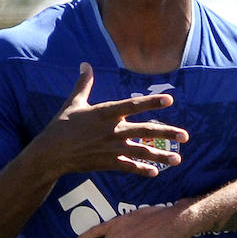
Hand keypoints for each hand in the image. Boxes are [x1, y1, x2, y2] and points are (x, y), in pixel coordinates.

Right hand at [33, 63, 187, 177]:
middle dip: (167, 133)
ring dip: (161, 156)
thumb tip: (85, 64)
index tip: (170, 100)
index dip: (151, 102)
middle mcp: (112, 130)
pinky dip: (142, 170)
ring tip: (178, 159)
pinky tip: (155, 173)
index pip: (133, 105)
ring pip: (142, 152)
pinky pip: (129, 166)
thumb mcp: (73, 102)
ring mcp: (111, 148)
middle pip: (145, 131)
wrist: (51, 153)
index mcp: (105, 112)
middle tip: (185, 136)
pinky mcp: (108, 162)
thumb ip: (84, 84)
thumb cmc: (61, 125)